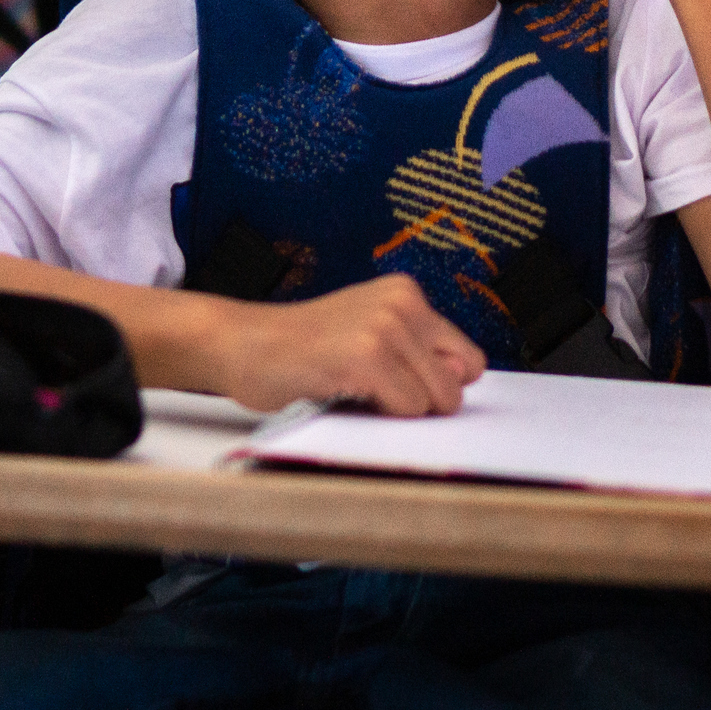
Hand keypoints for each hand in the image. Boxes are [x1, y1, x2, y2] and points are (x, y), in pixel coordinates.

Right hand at [216, 274, 485, 416]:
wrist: (241, 343)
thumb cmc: (302, 349)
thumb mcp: (368, 334)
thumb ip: (417, 353)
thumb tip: (464, 383)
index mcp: (406, 293)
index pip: (469, 360)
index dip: (436, 385)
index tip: (399, 385)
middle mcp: (402, 302)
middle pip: (456, 384)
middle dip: (422, 401)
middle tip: (370, 389)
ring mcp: (385, 327)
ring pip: (435, 400)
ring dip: (396, 409)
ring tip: (353, 387)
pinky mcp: (366, 355)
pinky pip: (406, 408)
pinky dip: (379, 416)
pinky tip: (342, 390)